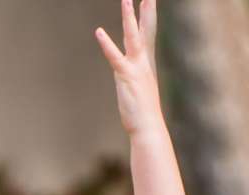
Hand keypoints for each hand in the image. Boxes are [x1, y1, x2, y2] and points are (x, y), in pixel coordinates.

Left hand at [93, 0, 163, 133]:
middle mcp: (144, 62)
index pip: (149, 34)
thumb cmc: (143, 113)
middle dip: (146, 11)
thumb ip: (134, 78)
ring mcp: (136, 68)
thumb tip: (129, 77)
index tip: (149, 0)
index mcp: (147, 64)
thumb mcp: (139, 90)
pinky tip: (99, 32)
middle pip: (146, 30)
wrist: (148, 128)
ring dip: (129, 18)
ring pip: (133, 37)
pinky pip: (115, 57)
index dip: (149, 17)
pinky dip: (107, 44)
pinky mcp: (126, 76)